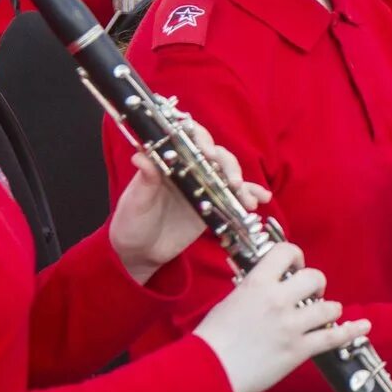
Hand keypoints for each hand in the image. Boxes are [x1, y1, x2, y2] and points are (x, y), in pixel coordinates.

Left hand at [109, 136, 270, 282]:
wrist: (138, 253)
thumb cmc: (130, 223)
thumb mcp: (135, 201)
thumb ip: (144, 180)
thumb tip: (140, 156)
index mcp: (168, 161)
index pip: (188, 138)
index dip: (200, 138)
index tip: (207, 151)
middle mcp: (188, 169)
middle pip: (215, 155)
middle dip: (227, 164)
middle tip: (232, 181)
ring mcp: (202, 187)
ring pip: (228, 174)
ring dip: (242, 181)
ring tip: (246, 197)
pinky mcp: (212, 206)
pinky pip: (234, 197)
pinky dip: (250, 194)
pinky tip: (261, 199)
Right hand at [192, 242, 368, 391]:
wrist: (209, 371)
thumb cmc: (213, 340)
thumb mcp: (230, 302)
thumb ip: (250, 290)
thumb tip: (260, 283)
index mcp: (257, 283)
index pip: (287, 252)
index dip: (296, 256)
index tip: (296, 267)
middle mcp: (278, 299)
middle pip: (315, 277)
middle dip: (317, 284)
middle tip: (310, 295)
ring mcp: (291, 325)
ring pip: (328, 307)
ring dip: (329, 309)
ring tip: (323, 314)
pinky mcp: (299, 350)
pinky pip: (334, 337)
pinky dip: (351, 331)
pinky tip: (363, 326)